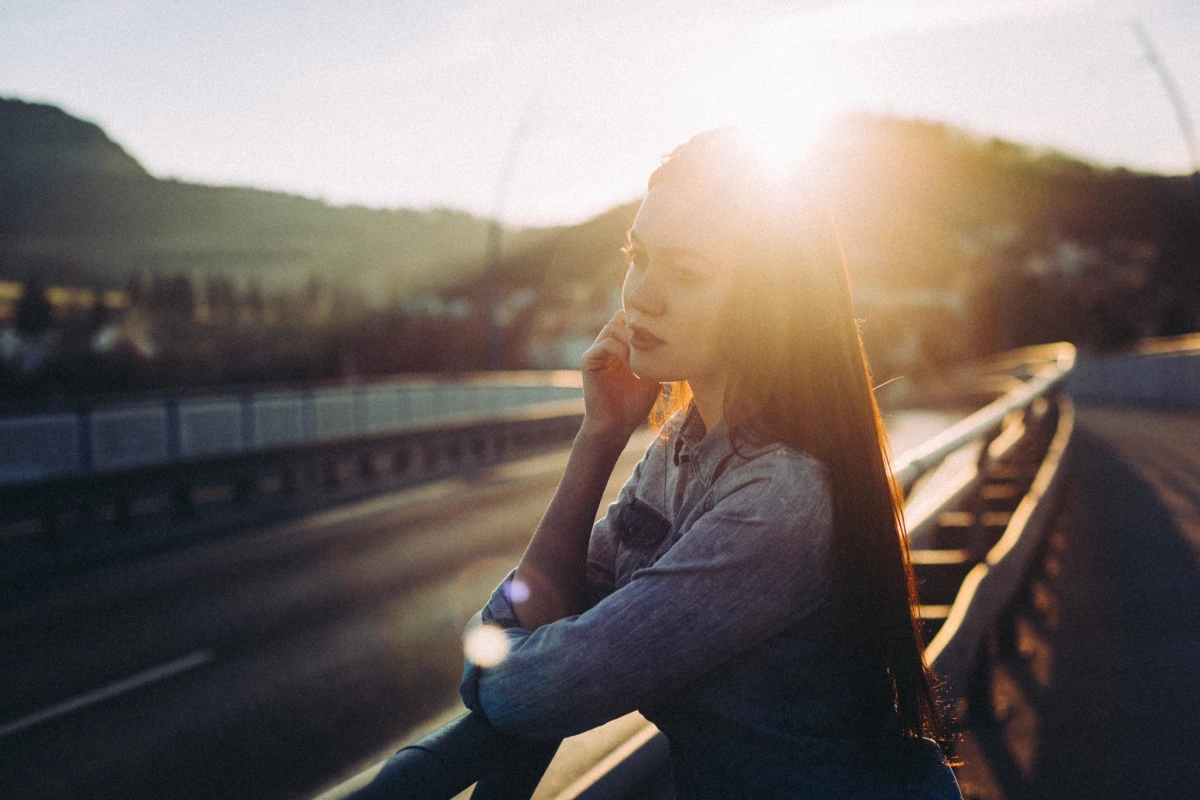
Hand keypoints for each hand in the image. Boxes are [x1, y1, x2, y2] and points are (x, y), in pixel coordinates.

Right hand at [579, 309, 660, 443]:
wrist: (616, 426)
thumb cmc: (635, 404)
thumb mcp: (653, 376)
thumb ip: (657, 357)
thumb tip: (680, 341)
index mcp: (620, 347)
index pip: (631, 320)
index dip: (646, 325)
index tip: (661, 341)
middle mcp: (607, 345)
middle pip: (622, 317)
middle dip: (638, 329)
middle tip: (653, 346)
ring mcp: (597, 351)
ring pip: (614, 325)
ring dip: (630, 339)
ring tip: (642, 357)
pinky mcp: (589, 360)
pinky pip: (605, 343)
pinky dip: (621, 350)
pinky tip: (632, 365)